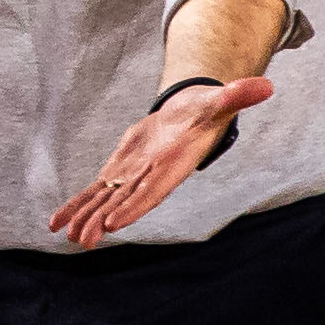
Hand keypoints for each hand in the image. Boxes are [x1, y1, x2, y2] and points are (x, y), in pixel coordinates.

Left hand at [47, 76, 273, 248]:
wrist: (188, 118)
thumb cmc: (205, 112)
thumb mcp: (219, 101)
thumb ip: (238, 95)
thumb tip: (267, 85)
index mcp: (170, 165)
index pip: (151, 190)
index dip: (133, 206)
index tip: (115, 222)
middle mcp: (149, 175)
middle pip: (124, 201)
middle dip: (104, 220)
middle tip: (84, 239)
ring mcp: (131, 175)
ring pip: (105, 200)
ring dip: (86, 217)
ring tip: (68, 237)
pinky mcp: (118, 170)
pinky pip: (94, 190)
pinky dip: (77, 204)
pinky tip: (57, 223)